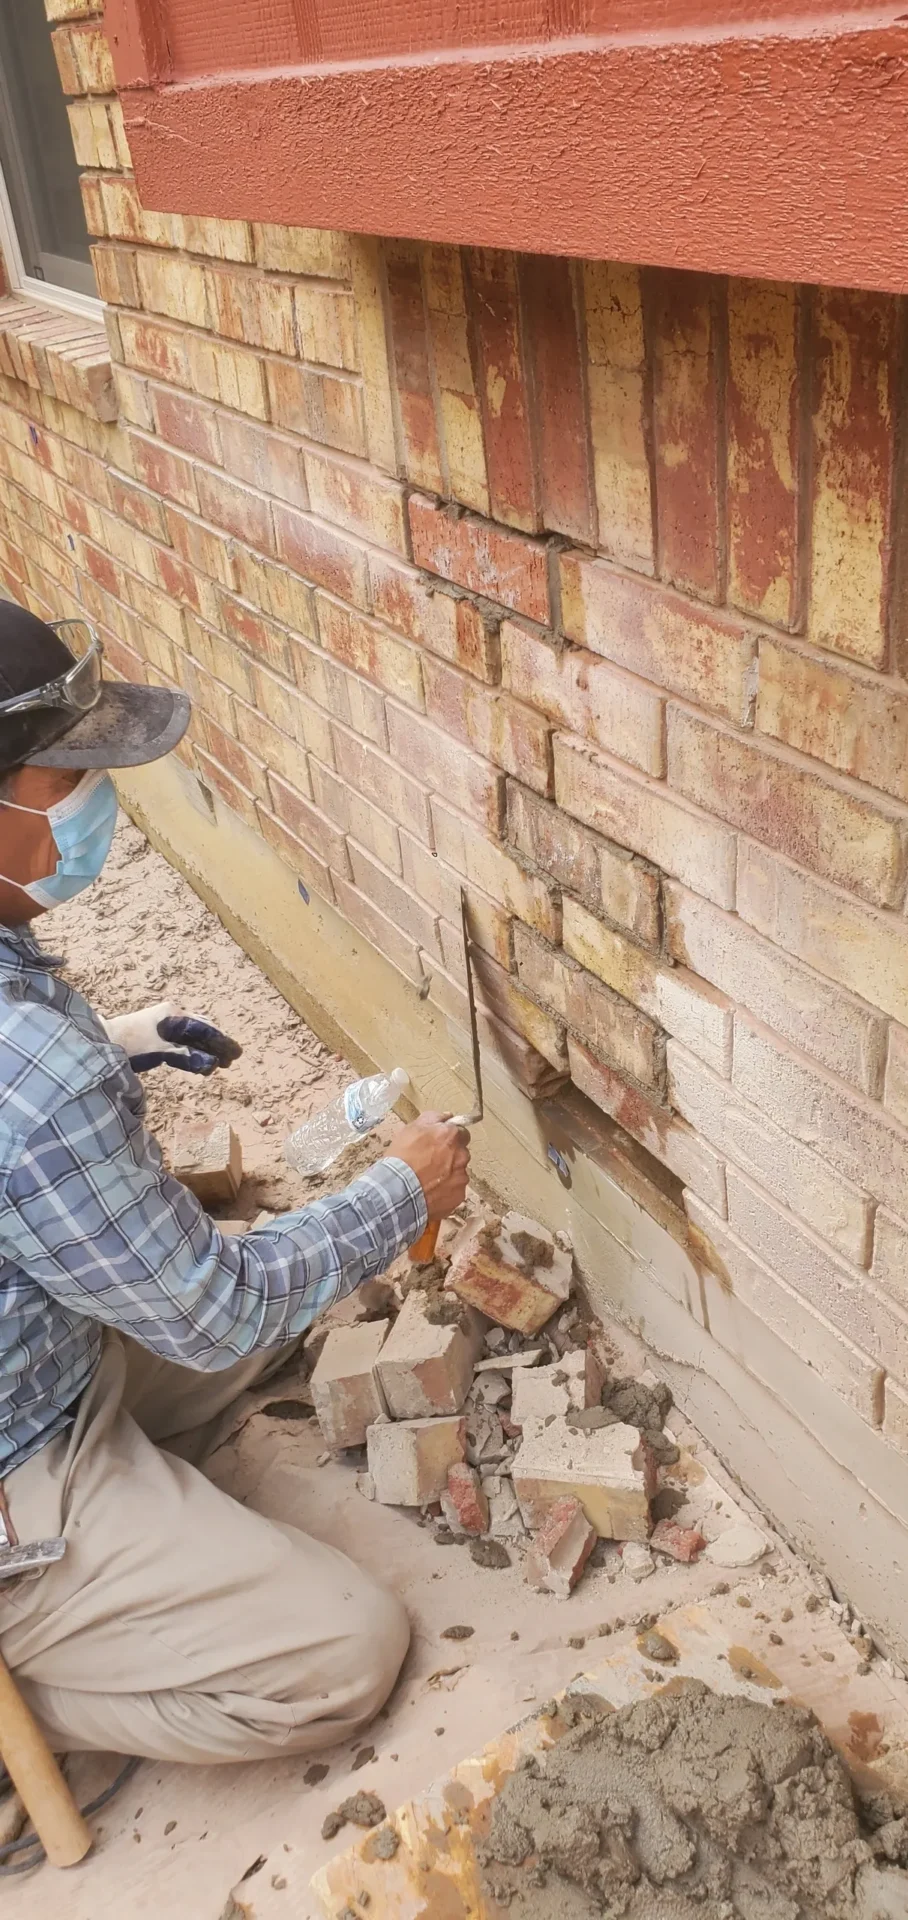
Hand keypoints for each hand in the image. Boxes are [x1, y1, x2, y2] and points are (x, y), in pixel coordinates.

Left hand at [101, 1001, 242, 1076]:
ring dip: (206, 1049)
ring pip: (193, 1035)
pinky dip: (194, 1050)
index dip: (222, 1042)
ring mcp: (165, 1022)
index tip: (235, 1054)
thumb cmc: (129, 1044)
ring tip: (218, 1063)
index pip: (206, 1029)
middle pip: (202, 1030)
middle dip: (217, 1046)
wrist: (101, 1040)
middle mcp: (172, 1014)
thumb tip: (211, 1063)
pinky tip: (199, 1060)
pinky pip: (183, 1040)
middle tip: (230, 1060)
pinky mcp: (158, 1033)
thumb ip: (186, 1056)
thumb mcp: (160, 1051)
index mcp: (174, 1014)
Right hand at [392, 1112, 470, 1217]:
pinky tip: (430, 1191)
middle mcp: (462, 1155)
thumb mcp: (412, 1128)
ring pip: (458, 1172)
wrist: (398, 1190)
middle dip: (450, 1156)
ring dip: (448, 1174)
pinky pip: (455, 1190)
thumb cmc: (402, 1157)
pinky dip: (446, 1190)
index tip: (439, 1143)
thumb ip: (433, 1118)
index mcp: (452, 1135)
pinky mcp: (459, 1195)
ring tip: (428, 1179)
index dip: (449, 1137)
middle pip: (461, 1153)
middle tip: (430, 1161)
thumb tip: (447, 1116)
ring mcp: (461, 1177)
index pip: (461, 1132)